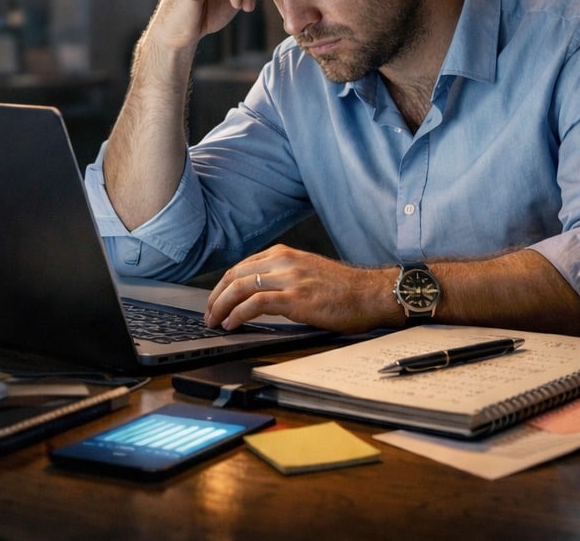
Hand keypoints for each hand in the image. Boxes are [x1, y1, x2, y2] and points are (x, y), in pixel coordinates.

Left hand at [205, 245, 397, 334]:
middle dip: (215, 297)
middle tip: (209, 315)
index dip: (222, 286)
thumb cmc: (344, 290)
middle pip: (235, 275)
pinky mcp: (296, 298)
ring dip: (221, 307)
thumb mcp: (307, 274)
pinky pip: (256, 303)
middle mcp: (284, 262)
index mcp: (285, 254)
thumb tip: (257, 298)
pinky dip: (238, 314)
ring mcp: (289, 278)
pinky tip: (232, 324)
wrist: (371, 293)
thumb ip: (283, 278)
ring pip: (240, 287)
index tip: (214, 302)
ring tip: (215, 322)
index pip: (241, 267)